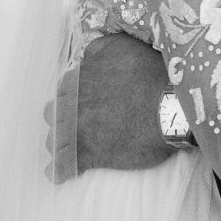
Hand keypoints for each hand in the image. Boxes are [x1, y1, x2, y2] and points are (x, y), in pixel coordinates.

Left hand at [68, 37, 184, 177]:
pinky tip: (58, 174)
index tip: (81, 102)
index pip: (64, 88)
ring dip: (60, 143)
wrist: (166, 108)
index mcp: (79, 78)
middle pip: (54, 113)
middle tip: (76, 123)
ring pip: (55, 140)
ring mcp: (78, 130)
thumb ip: (98, 50)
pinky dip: (60, 170)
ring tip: (69, 148)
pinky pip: (64, 165)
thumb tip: (86, 58)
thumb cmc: (149, 75)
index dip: (72, 96)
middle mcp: (73, 103)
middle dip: (62, 117)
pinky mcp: (88, 155)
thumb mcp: (122, 46)